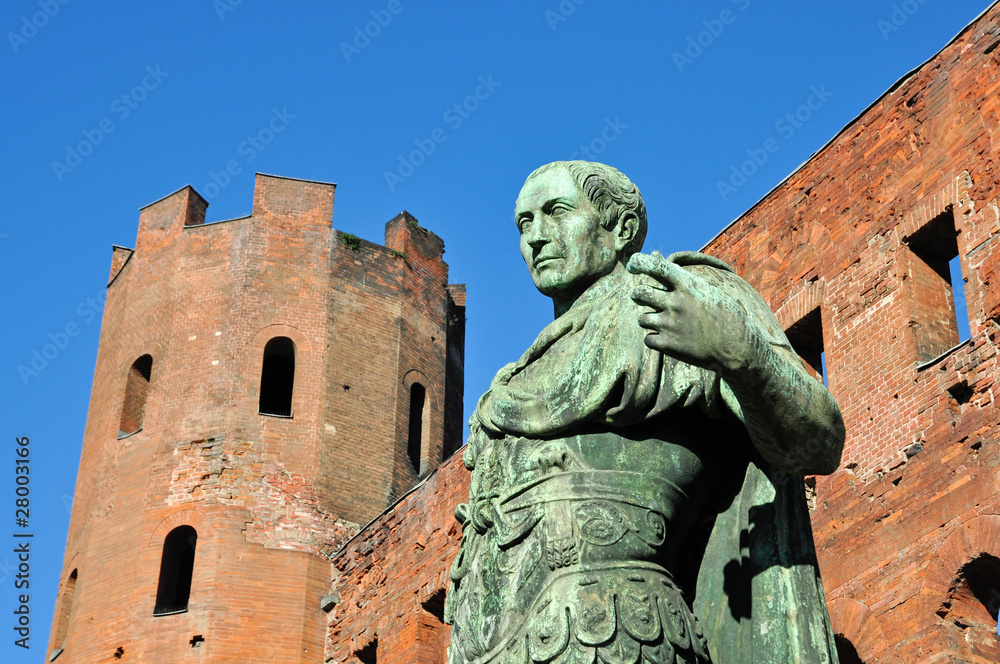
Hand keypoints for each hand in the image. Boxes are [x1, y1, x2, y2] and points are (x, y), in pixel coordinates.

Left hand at [627, 251, 757, 374]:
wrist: (738, 347)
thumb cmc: (723, 314)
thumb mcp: (704, 289)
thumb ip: (676, 273)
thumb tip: (654, 253)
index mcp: (688, 286)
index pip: (655, 267)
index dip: (639, 262)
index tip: (633, 263)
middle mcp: (676, 303)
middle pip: (640, 293)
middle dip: (637, 295)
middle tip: (642, 297)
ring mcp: (671, 324)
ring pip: (642, 319)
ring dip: (649, 320)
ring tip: (667, 323)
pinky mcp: (668, 345)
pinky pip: (648, 339)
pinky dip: (655, 340)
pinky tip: (670, 339)